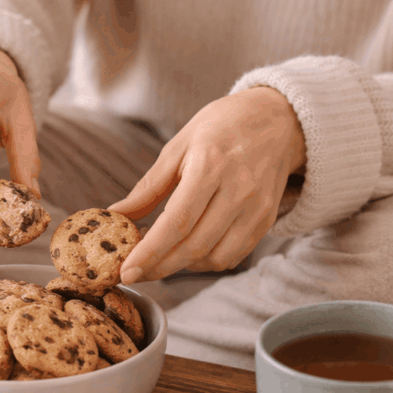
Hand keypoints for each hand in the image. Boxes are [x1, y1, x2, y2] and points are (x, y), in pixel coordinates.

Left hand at [108, 86, 305, 282]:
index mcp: (211, 165)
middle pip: (194, 245)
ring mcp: (256, 208)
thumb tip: (117, 214)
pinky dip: (206, 262)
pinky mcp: (266, 221)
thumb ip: (149, 186)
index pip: (177, 221)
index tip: (126, 270)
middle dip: (159, 266)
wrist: (275, 120)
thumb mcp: (178, 145)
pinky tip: (188, 251)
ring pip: (215, 257)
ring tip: (160, 258)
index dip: (150, 251)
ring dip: (182, 267)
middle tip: (134, 272)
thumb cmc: (221, 128)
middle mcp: (238, 190)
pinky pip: (233, 256)